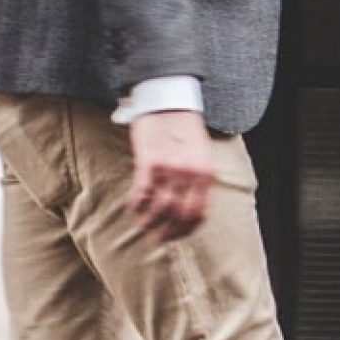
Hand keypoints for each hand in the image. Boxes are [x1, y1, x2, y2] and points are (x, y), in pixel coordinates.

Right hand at [127, 109, 216, 241]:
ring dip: (149, 222)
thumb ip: (197, 178)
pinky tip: (132, 208)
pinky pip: (142, 194)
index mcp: (206, 173)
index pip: (199, 214)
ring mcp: (170, 169)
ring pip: (160, 209)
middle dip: (168, 232)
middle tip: (158, 240)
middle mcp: (191, 174)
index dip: (186, 230)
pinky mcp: (150, 162)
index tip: (176, 236)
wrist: (168, 99)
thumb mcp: (200, 153)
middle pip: (180, 215)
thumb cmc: (183, 126)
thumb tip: (187, 205)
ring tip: (143, 224)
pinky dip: (136, 205)